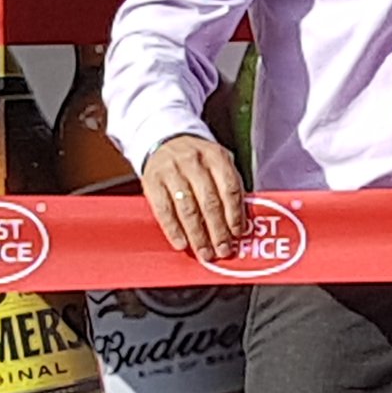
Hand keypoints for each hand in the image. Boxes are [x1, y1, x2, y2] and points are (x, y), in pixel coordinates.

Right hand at [140, 133, 245, 261]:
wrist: (165, 140)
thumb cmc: (198, 158)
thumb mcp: (218, 161)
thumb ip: (229, 185)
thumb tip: (240, 221)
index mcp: (216, 156)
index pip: (230, 188)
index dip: (235, 213)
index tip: (238, 233)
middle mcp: (194, 162)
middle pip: (210, 201)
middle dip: (218, 230)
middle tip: (223, 250)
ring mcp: (172, 171)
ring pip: (188, 208)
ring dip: (198, 235)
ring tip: (205, 252)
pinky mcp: (152, 181)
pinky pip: (164, 210)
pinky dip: (174, 230)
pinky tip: (182, 243)